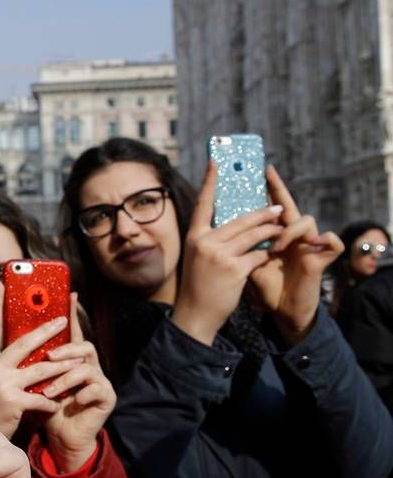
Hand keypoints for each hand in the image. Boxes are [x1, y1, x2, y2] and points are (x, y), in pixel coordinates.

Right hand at [0, 280, 78, 438]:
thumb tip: (18, 344)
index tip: (1, 283)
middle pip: (23, 343)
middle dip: (46, 330)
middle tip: (62, 320)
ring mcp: (1, 384)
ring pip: (41, 368)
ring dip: (62, 365)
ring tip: (78, 360)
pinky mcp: (13, 402)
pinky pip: (42, 396)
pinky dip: (54, 400)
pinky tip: (60, 401)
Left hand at [40, 296, 116, 471]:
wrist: (60, 437)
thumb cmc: (44, 406)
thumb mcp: (33, 381)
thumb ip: (27, 360)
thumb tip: (4, 334)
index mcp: (70, 358)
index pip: (72, 331)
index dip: (72, 313)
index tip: (70, 294)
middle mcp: (88, 364)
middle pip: (82, 345)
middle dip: (65, 350)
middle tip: (48, 356)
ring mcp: (99, 380)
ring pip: (86, 368)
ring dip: (65, 379)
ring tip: (48, 391)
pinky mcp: (106, 397)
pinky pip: (96, 389)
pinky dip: (80, 395)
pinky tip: (70, 402)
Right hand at [172, 162, 283, 345]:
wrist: (195, 315)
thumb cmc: (198, 287)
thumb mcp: (198, 259)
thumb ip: (212, 241)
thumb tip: (235, 226)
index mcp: (194, 237)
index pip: (203, 203)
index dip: (210, 182)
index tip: (216, 162)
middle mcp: (205, 242)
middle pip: (240, 220)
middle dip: (263, 213)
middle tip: (278, 208)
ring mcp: (219, 255)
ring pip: (253, 235)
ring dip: (271, 232)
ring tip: (282, 230)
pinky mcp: (234, 268)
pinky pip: (258, 255)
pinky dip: (266, 256)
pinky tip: (270, 256)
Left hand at [248, 166, 342, 344]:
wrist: (282, 311)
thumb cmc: (266, 286)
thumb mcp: (245, 264)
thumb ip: (238, 245)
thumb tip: (216, 226)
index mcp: (273, 234)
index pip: (267, 208)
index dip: (265, 189)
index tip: (258, 169)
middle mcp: (291, 235)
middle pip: (287, 205)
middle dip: (278, 188)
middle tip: (268, 172)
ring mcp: (308, 244)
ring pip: (305, 220)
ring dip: (289, 231)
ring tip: (275, 248)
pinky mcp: (323, 258)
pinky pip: (332, 240)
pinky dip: (325, 240)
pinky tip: (314, 246)